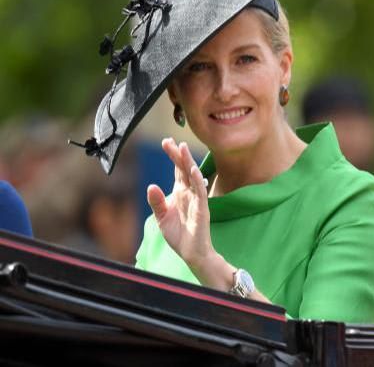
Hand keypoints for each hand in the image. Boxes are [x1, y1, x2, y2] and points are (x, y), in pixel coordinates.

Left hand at [147, 138, 214, 271]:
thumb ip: (157, 201)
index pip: (177, 170)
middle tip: (170, 141)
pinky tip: (193, 170)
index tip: (167, 142)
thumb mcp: (162, 217)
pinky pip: (200, 192)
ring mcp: (197, 199)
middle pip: (184, 169)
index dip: (173, 156)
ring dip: (188, 162)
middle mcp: (189, 193)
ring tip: (183, 148)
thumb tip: (151, 186)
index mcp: (180, 193)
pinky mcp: (202, 208)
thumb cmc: (180, 235)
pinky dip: (197, 180)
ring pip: (193, 176)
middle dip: (178, 155)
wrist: (191, 253)